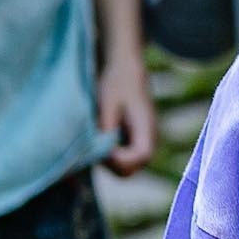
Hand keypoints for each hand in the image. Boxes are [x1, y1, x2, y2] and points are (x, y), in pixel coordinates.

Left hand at [94, 54, 155, 175]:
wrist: (125, 68)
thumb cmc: (116, 82)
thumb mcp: (107, 104)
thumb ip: (106, 129)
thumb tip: (99, 153)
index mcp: (147, 129)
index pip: (138, 159)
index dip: (116, 159)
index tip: (97, 144)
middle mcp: (149, 140)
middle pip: (129, 170)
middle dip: (107, 164)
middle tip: (89, 145)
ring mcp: (141, 142)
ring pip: (123, 167)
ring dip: (104, 160)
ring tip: (91, 139)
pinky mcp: (132, 141)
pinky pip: (119, 159)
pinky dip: (105, 155)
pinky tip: (95, 139)